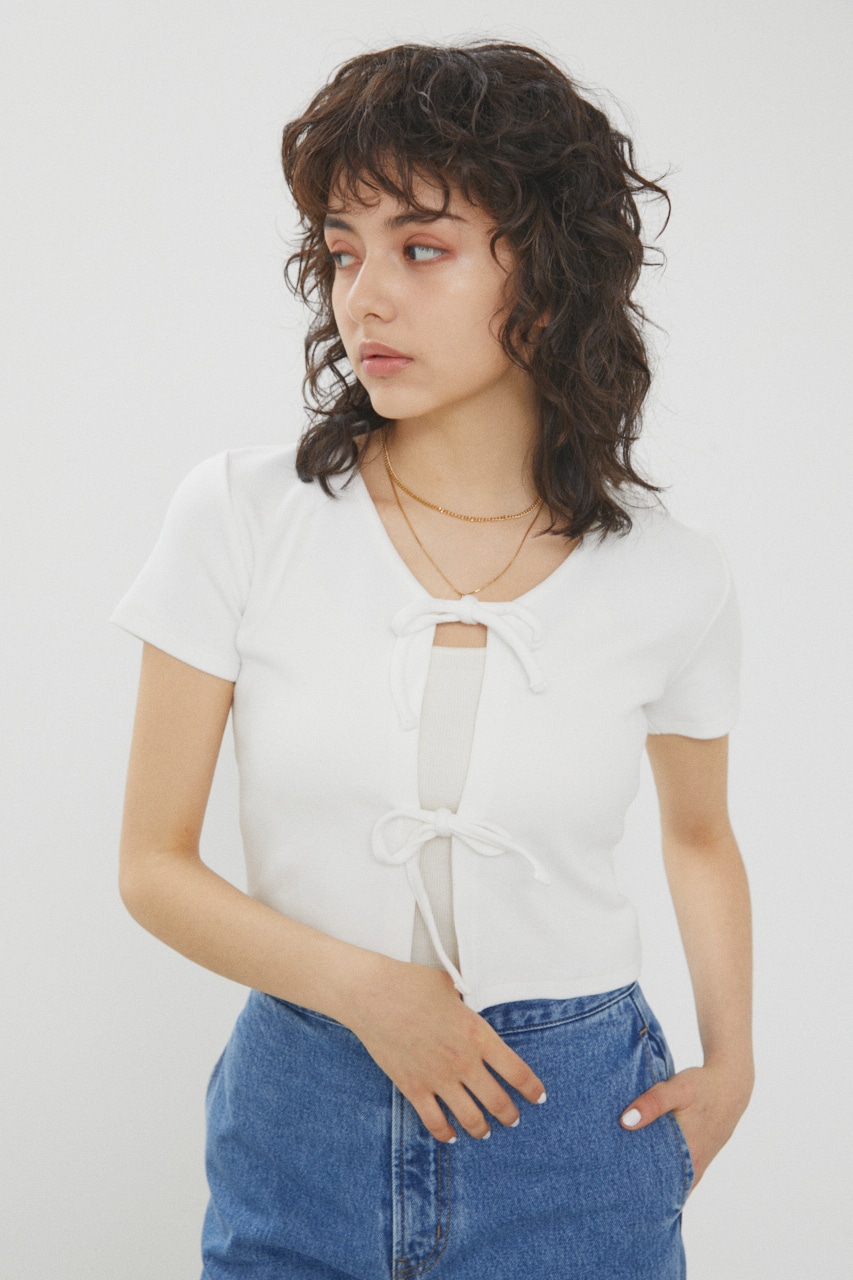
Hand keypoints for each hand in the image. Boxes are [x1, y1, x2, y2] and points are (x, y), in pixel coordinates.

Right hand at [340, 955, 546, 1142]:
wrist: (372, 994)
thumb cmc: (411, 983)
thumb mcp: (451, 985)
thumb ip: (467, 1000)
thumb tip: (470, 999)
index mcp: (478, 1035)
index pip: (517, 1071)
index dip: (532, 1089)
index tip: (538, 1097)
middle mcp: (463, 1062)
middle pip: (498, 1102)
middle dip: (510, 1115)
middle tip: (513, 1119)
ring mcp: (438, 1078)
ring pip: (471, 1118)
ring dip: (482, 1129)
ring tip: (486, 1132)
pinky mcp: (413, 1088)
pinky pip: (435, 1122)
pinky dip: (446, 1133)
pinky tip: (452, 1135)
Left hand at [619, 1062, 753, 1188]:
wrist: (731, 1087)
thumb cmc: (703, 1087)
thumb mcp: (677, 1089)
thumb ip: (653, 1104)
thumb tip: (625, 1122)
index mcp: (687, 1156)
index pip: (659, 1188)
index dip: (636, 1192)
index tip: (614, 1191)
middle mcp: (693, 1166)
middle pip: (662, 1188)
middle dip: (639, 1189)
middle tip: (612, 1186)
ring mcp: (697, 1165)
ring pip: (671, 1182)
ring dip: (652, 1182)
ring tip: (624, 1180)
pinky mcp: (698, 1158)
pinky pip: (678, 1174)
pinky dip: (663, 1173)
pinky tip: (647, 1167)